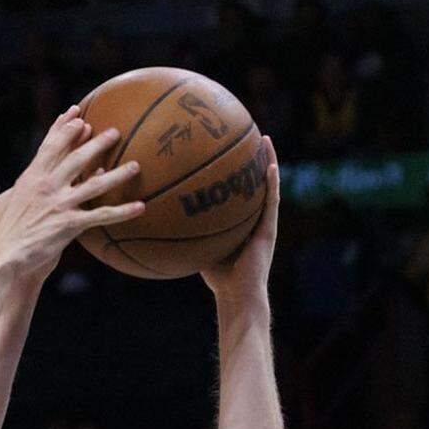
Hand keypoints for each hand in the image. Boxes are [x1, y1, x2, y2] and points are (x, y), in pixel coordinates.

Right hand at [0, 105, 143, 277]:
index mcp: (30, 178)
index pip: (50, 146)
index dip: (64, 128)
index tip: (77, 114)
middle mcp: (47, 186)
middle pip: (77, 157)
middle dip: (96, 143)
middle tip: (114, 132)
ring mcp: (60, 204)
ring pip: (95, 184)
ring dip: (117, 174)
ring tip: (136, 165)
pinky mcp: (69, 225)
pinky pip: (101, 216)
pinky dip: (121, 212)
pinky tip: (140, 207)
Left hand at [201, 135, 278, 304]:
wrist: (237, 294)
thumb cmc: (216, 277)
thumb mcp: (196, 248)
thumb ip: (185, 232)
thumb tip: (157, 220)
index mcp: (238, 219)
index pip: (234, 189)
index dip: (230, 170)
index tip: (221, 149)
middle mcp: (252, 216)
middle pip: (250, 182)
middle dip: (248, 159)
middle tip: (244, 133)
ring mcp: (263, 221)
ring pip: (266, 186)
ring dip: (267, 161)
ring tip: (264, 138)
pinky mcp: (270, 229)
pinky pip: (271, 201)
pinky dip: (271, 183)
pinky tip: (269, 164)